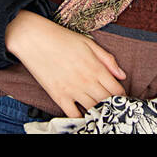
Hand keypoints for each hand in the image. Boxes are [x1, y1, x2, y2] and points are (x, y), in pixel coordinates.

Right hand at [4, 11, 126, 117]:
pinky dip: (80, 118)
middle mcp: (87, 81)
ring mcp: (72, 90)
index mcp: (96, 67)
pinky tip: (84, 116)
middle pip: (107, 102)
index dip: (122, 96)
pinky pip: (73, 115)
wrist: (34, 38)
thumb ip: (107, 59)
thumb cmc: (61, 38)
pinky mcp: (58, 96)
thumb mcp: (88, 43)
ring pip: (93, 110)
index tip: (122, 98)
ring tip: (101, 113)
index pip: (117, 90)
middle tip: (113, 107)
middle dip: (113, 106)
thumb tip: (122, 75)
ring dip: (99, 112)